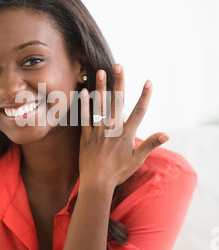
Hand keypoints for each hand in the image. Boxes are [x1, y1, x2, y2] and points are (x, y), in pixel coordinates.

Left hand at [79, 64, 168, 191]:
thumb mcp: (137, 160)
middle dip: (119, 82)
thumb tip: (166, 134)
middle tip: (119, 65)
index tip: (149, 81)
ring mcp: (98, 132)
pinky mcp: (85, 137)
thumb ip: (150, 144)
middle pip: (117, 102)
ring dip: (100, 88)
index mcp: (126, 134)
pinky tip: (83, 91)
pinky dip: (84, 105)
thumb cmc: (119, 173)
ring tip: (100, 71)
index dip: (144, 96)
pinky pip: (84, 118)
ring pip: (99, 106)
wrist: (97, 184)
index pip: (139, 111)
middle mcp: (112, 130)